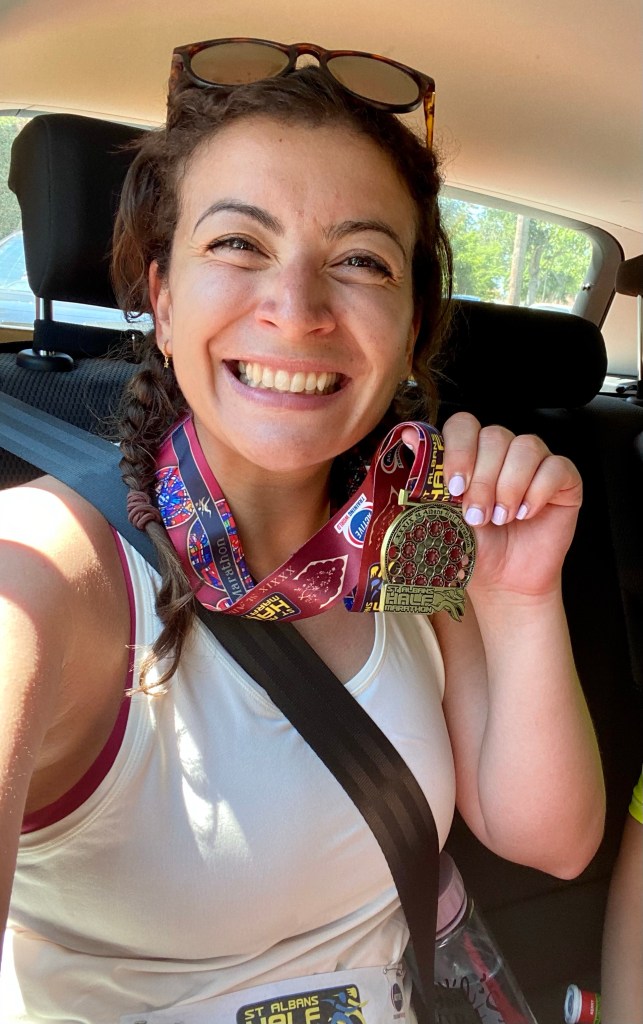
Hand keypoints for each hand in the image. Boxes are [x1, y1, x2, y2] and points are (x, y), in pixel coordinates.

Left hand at [405, 412, 582, 597]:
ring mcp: (535, 462)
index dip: (459, 450)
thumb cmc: (473, 548)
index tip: (454, 486)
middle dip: (483, 479)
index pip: (464, 425)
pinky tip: (525, 514)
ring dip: (509, 486)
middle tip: (477, 516)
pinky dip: (538, 492)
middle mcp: (503, 451)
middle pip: (495, 435)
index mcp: (472, 453)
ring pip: (526, 446)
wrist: (503, 580)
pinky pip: (556, 467)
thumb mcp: (442, 514)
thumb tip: (407, 436)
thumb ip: (426, 476)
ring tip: (501, 518)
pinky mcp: (564, 479)